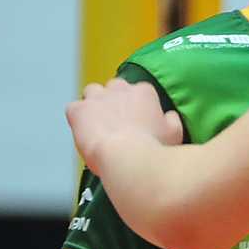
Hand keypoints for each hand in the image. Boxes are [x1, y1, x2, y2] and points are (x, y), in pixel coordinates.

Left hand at [68, 78, 182, 174]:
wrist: (129, 161)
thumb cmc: (155, 150)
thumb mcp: (175, 133)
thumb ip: (171, 120)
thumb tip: (169, 116)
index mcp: (144, 93)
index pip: (139, 90)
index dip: (137, 106)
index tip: (137, 119)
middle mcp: (120, 89)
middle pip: (114, 87)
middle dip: (115, 101)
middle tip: (117, 121)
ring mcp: (97, 98)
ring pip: (92, 91)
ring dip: (95, 104)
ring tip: (98, 124)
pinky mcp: (78, 110)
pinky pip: (73, 108)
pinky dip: (77, 118)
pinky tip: (84, 132)